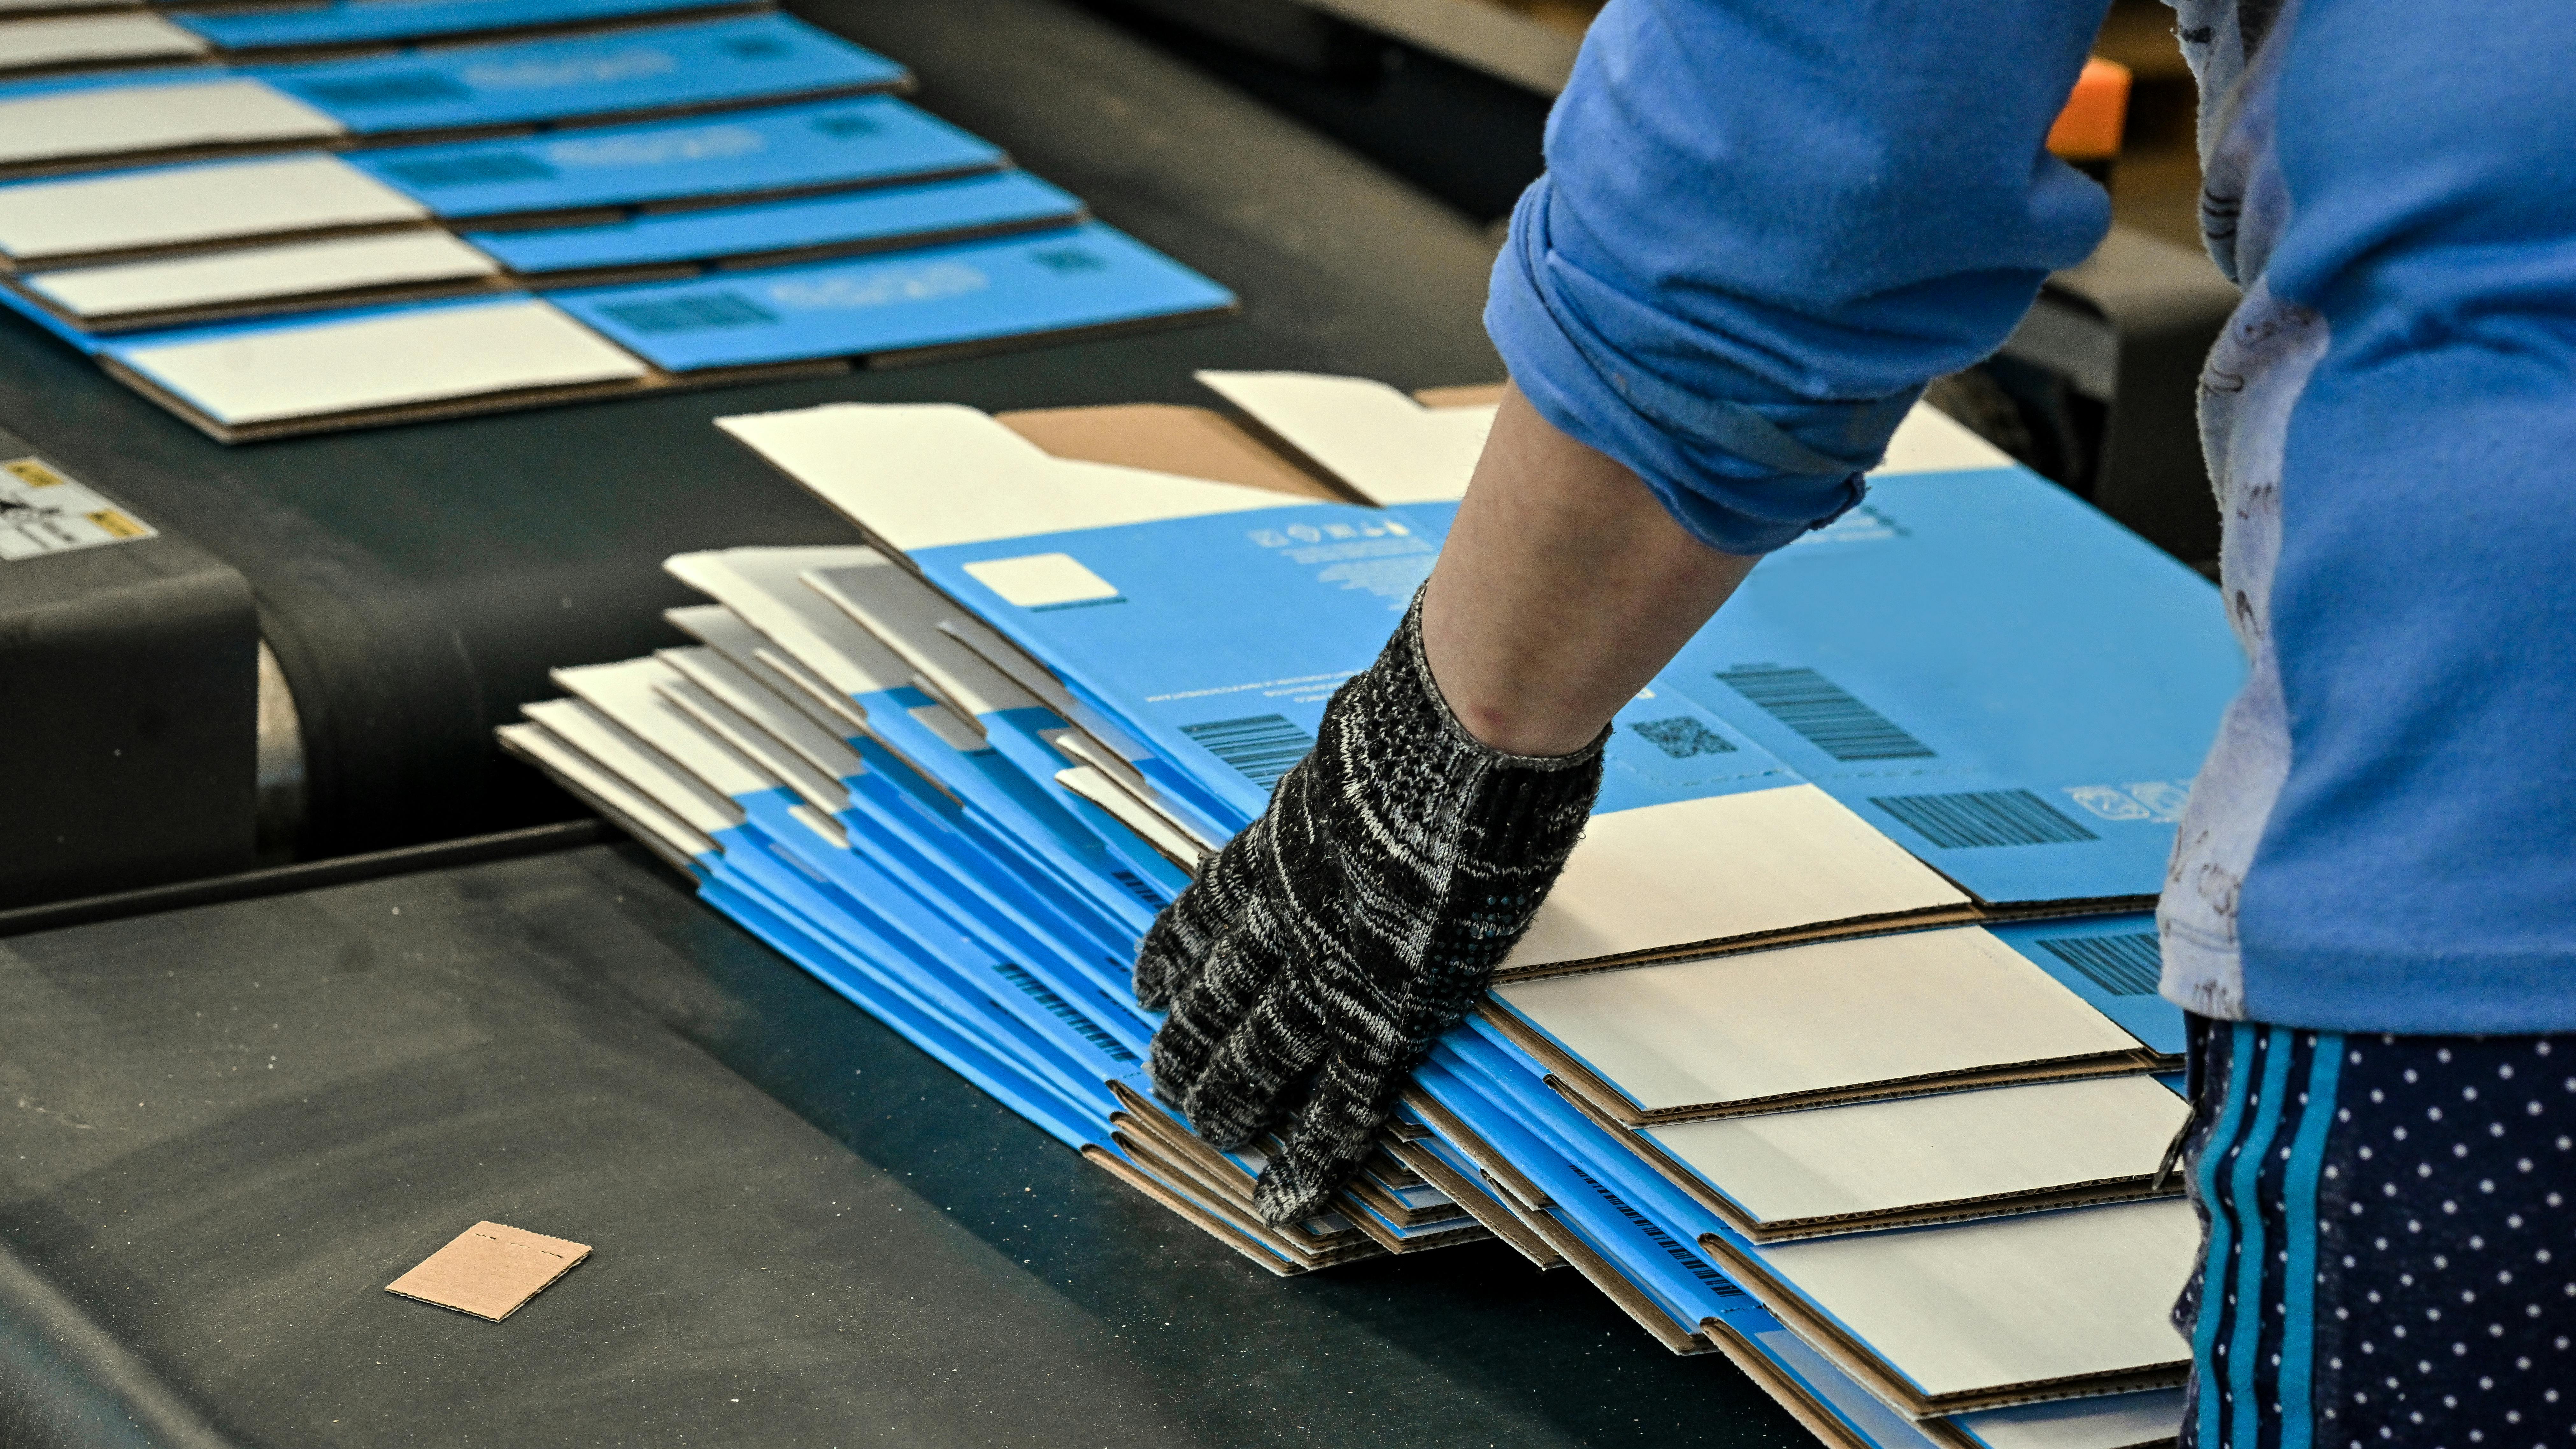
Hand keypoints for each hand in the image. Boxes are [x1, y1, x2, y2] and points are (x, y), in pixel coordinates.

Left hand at [1136, 591, 1604, 1224]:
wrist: (1465, 730)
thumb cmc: (1436, 710)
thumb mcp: (1365, 732)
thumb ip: (1357, 755)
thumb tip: (1376, 723)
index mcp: (1277, 847)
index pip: (1203, 916)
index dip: (1172, 956)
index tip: (1147, 986)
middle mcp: (1281, 915)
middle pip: (1211, 996)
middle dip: (1187, 1044)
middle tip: (1169, 1082)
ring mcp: (1326, 970)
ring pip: (1255, 1057)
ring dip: (1228, 1102)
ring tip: (1210, 1132)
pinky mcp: (1386, 1014)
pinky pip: (1338, 1105)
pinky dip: (1308, 1157)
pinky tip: (1286, 1198)